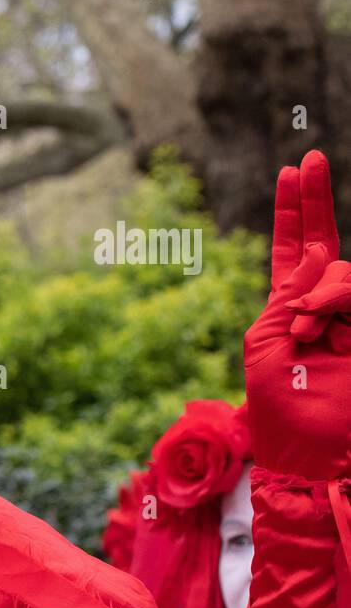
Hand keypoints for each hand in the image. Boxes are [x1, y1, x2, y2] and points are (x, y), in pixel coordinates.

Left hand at [244, 150, 350, 479]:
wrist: (308, 447)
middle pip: (322, 244)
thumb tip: (318, 258)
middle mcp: (322, 305)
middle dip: (314, 202)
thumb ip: (288, 296)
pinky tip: (323, 323)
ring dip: (323, 292)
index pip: (292, 248)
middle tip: (310, 160)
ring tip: (309, 326)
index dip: (293, 210)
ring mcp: (350, 317)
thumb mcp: (266, 343)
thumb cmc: (278, 403)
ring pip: (344, 272)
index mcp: (286, 307)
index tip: (293, 169)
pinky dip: (339, 299)